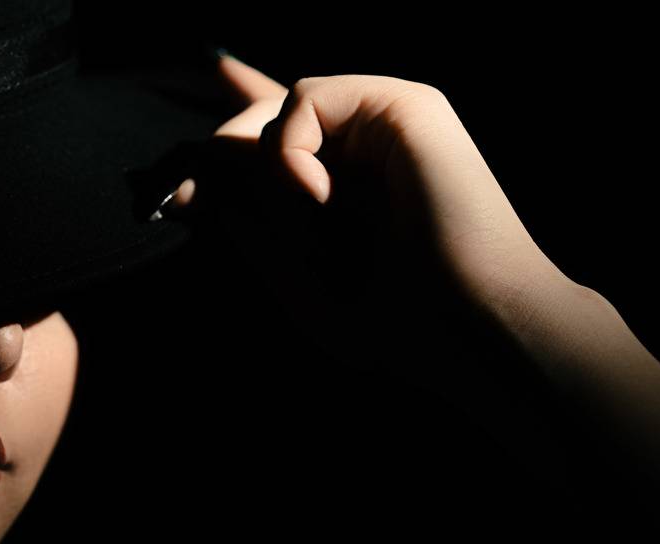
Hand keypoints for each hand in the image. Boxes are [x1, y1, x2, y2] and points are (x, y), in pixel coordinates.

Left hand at [169, 54, 577, 393]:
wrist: (467, 330)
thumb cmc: (388, 323)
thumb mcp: (289, 279)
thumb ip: (242, 221)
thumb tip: (193, 174)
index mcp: (340, 191)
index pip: (273, 138)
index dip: (232, 113)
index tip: (199, 109)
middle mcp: (361, 151)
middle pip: (252, 127)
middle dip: (215, 168)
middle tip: (192, 204)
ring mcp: (384, 124)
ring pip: (270, 115)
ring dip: (262, 178)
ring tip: (303, 231)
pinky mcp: (405, 104)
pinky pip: (304, 97)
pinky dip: (288, 151)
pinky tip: (314, 197)